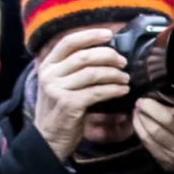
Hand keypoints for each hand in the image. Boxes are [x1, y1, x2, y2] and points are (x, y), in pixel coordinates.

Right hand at [30, 37, 128, 162]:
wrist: (48, 139)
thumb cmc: (59, 111)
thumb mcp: (59, 85)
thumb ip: (73, 69)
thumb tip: (104, 54)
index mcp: (47, 66)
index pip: (68, 42)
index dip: (90, 35)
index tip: (109, 34)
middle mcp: (50, 75)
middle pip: (84, 57)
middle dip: (108, 56)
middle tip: (123, 62)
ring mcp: (57, 89)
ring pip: (92, 74)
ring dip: (114, 74)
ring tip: (126, 78)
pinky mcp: (68, 104)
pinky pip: (97, 92)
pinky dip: (113, 90)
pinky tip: (123, 91)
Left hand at [132, 95, 173, 169]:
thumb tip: (172, 76)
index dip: (172, 100)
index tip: (159, 90)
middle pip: (168, 121)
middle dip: (150, 108)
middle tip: (142, 99)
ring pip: (155, 133)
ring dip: (142, 118)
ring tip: (138, 107)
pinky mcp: (168, 161)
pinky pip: (148, 143)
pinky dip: (139, 129)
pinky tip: (137, 119)